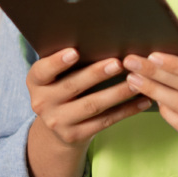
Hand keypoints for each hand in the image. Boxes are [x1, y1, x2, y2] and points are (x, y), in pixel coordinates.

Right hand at [28, 48, 151, 149]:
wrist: (57, 126)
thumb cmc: (61, 88)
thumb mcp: (55, 76)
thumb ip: (66, 61)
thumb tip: (98, 40)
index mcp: (36, 82)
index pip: (42, 71)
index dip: (57, 62)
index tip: (74, 52)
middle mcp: (42, 103)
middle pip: (71, 87)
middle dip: (96, 74)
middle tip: (118, 63)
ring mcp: (58, 122)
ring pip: (91, 105)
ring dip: (116, 93)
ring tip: (136, 81)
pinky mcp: (75, 136)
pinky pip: (104, 121)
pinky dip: (125, 111)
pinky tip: (141, 101)